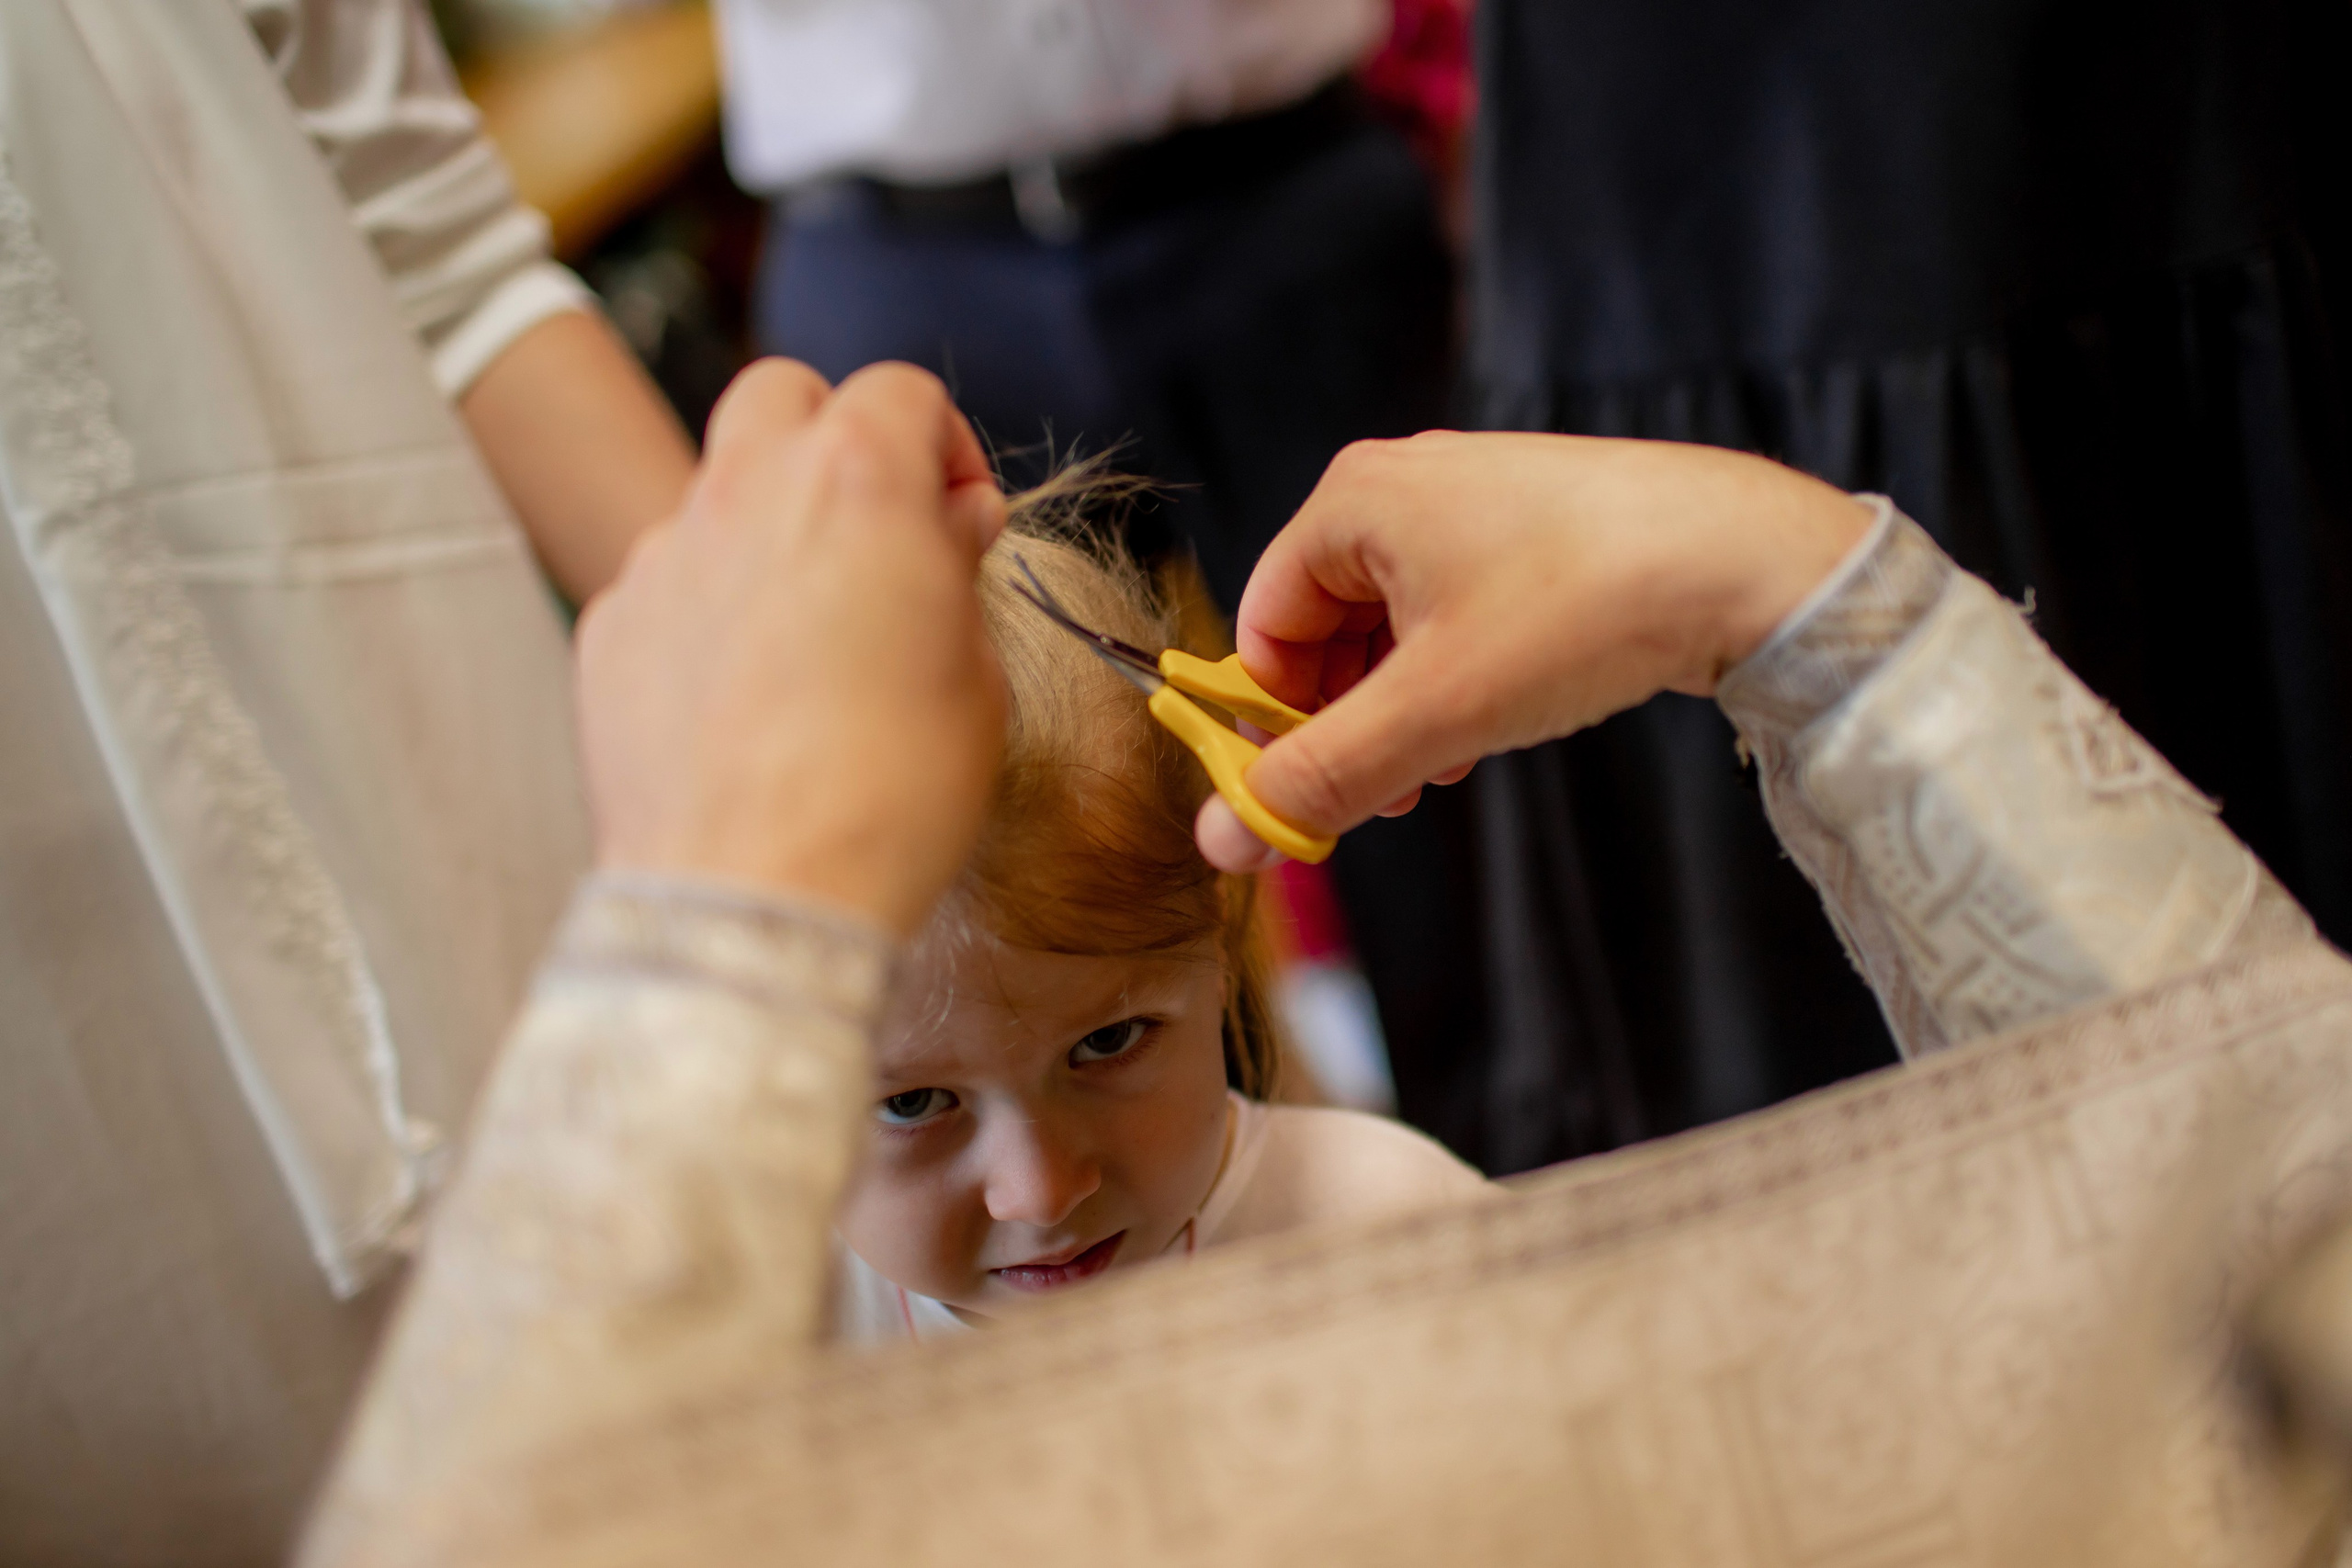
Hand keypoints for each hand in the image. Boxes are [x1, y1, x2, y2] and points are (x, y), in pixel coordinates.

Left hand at [576, 359, 1008, 934]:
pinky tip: (744, 696)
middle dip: (834, 439)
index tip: (962, 517)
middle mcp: (747, 491)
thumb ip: (956, 573)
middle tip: (877, 529)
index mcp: (858, 480)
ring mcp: (664, 556)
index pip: (903, 392)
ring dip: (767, 530)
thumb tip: (949, 529)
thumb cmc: (890, 794)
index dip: (947, 446)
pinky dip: (708, 610)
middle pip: (784, 395)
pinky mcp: (611, 627)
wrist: (757, 897)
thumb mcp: (976, 677)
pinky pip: (668, 583)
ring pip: (717, 491)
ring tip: (808, 633)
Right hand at [1199, 434, 1870, 870]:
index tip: (1304, 797)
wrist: (1751, 561)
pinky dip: (1459, 681)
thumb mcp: (1432, 712)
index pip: (1262, 625)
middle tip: (1385, 798)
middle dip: (1346, 724)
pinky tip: (1493, 732)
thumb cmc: (1586, 608)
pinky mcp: (1537, 528)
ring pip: (1396, 630)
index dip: (1272, 724)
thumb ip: (1320, 776)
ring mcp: (1476, 501)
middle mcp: (1406, 484)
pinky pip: (1459, 615)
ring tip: (1447, 770)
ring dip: (1405, 714)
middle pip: (1324, 629)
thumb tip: (1224, 835)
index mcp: (1354, 500)